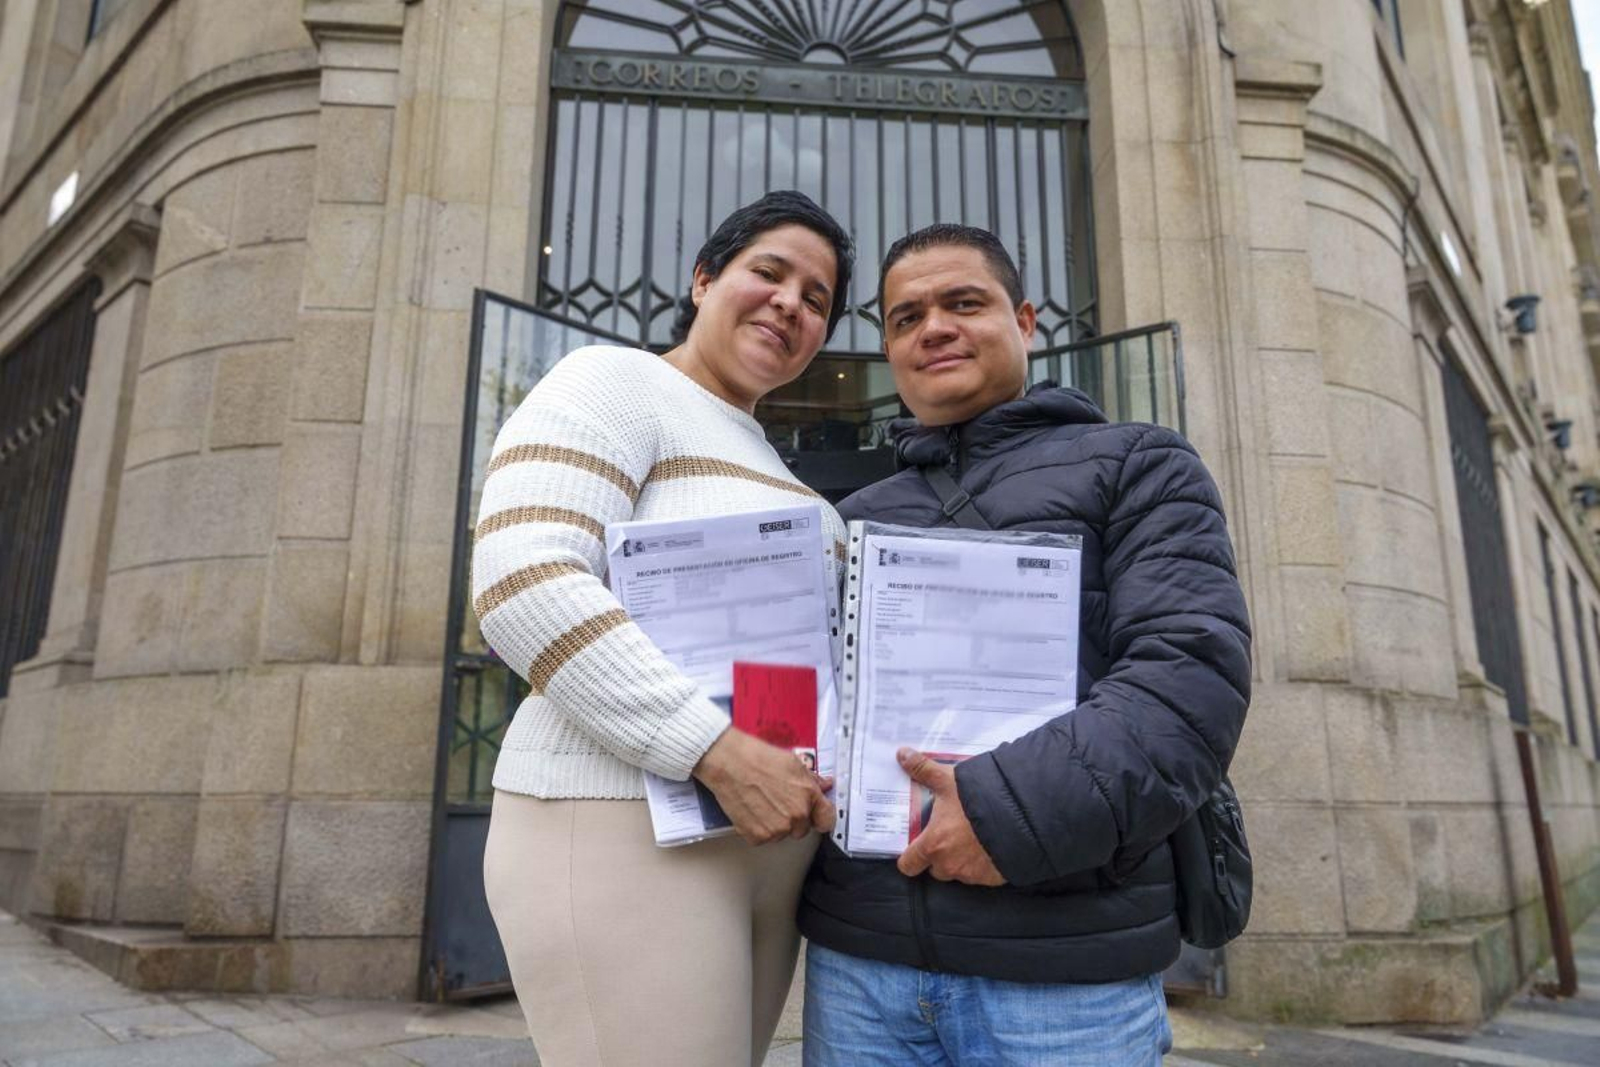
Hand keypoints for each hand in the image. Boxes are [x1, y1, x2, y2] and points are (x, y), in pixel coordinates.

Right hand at [694, 728, 835, 844]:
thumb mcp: (792, 762)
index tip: (816, 816)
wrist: (728, 763)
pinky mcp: (757, 836)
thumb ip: (811, 779)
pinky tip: (752, 810)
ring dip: (775, 824)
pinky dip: (758, 828)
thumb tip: (823, 785)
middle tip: (777, 801)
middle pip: (802, 829)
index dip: (821, 817)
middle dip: (794, 818)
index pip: (827, 820)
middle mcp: (795, 816)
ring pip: (782, 834)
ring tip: (761, 802)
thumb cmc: (756, 758)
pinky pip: (763, 838)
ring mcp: (776, 829)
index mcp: (808, 796)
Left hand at [895, 748, 1004, 885]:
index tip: (915, 846)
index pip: (908, 865)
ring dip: (961, 859)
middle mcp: (949, 865)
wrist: (1020, 815)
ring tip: (972, 836)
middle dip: (939, 854)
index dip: (909, 857)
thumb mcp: (947, 780)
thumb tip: (902, 754)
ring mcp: (972, 875)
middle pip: (935, 868)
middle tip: (948, 834)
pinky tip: (989, 845)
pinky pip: (981, 874)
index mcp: (933, 844)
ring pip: (958, 871)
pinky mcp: (992, 879)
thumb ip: (923, 769)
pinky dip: (983, 864)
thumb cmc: (979, 799)